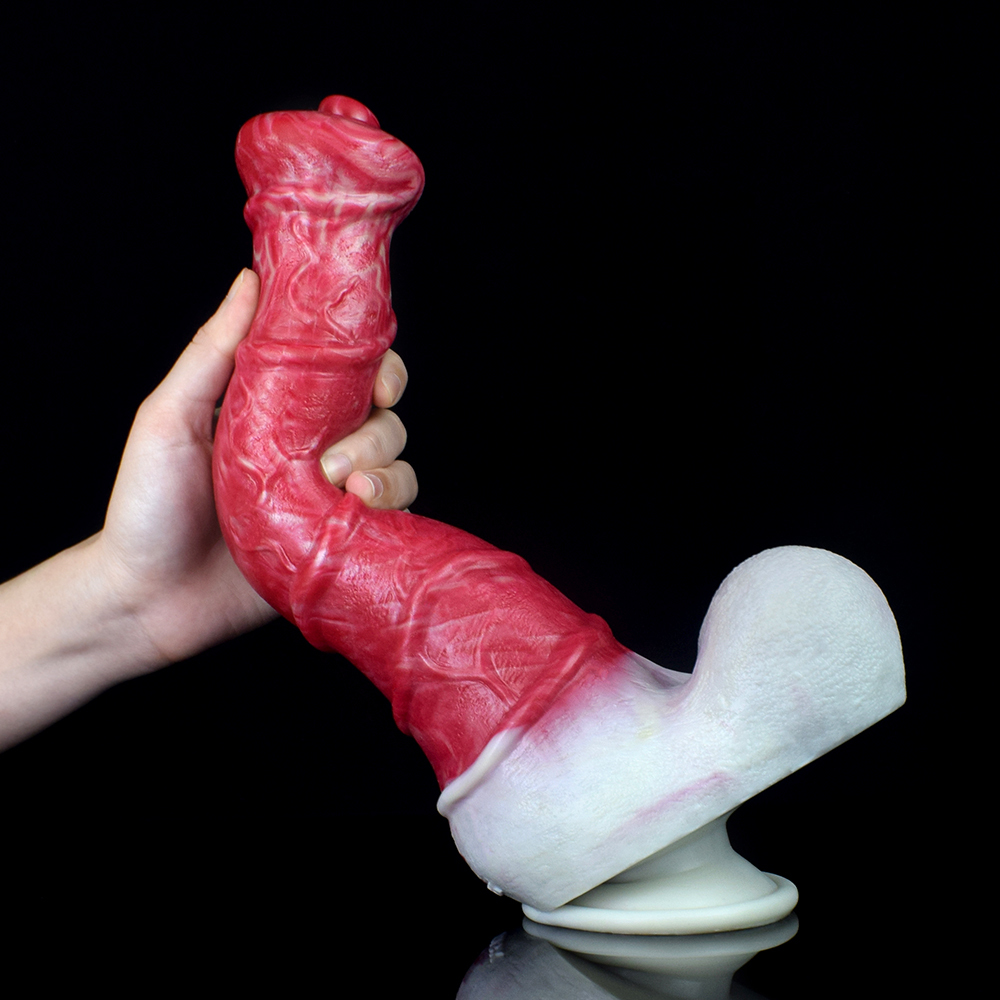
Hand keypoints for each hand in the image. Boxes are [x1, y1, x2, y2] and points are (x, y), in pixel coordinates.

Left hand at [97, 269, 416, 665]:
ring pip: (396, 467)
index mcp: (280, 414)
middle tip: (332, 461)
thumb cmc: (149, 505)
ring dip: (385, 472)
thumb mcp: (171, 417)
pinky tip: (357, 513)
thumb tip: (250, 280)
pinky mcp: (338, 544)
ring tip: (343, 492)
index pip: (349, 378)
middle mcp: (314, 452)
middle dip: (377, 433)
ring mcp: (328, 499)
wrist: (146, 599)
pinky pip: (392, 518)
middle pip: (384, 421)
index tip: (380, 382)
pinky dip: (390, 508)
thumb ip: (213, 352)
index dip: (378, 371)